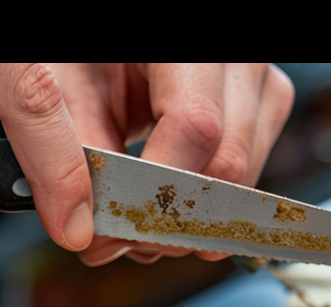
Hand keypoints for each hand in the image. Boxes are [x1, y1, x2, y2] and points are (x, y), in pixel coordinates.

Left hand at [43, 64, 294, 265]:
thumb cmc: (87, 61)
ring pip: (242, 178)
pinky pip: (247, 174)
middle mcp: (237, 58)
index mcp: (185, 44)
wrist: (117, 53)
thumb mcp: (67, 92)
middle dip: (173, 214)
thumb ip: (70, 158)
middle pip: (226, 162)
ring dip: (190, 214)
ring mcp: (258, 82)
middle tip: (123, 233)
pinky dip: (204, 198)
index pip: (195, 125)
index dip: (159, 188)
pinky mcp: (264, 106)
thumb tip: (92, 238)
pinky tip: (167, 193)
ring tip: (139, 210)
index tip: (121, 224)